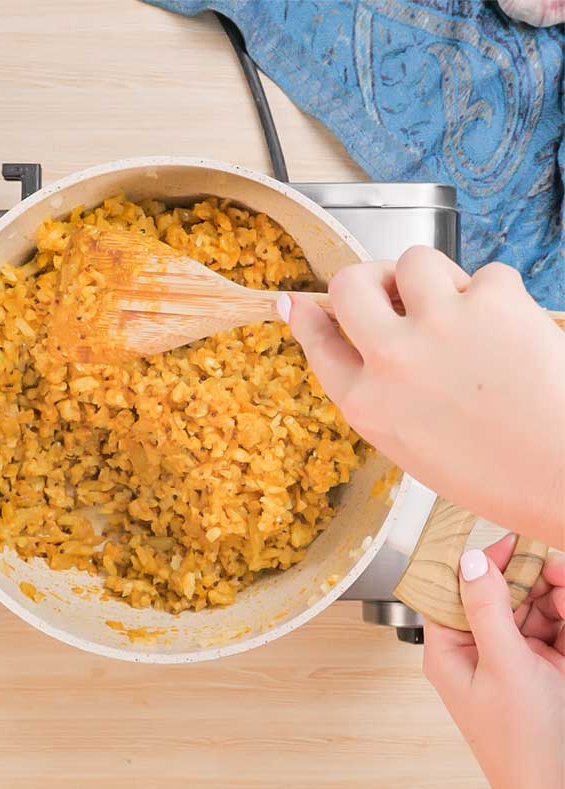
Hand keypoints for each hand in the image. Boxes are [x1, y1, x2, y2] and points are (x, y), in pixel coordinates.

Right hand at [279, 246, 564, 547]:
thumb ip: (375, 390)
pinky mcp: (491, 301)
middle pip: (350, 283)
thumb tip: (352, 340)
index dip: (309, 316)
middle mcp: (391, 360)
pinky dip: (495, 296)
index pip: (318, 341)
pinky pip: (484, 274)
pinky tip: (509, 331)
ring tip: (461, 310)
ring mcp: (438, 326)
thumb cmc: (492, 470)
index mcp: (366, 403)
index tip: (301, 300)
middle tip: (390, 289)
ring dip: (434, 278)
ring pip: (415, 259)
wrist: (563, 476)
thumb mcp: (407, 440)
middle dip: (366, 278)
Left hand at [424, 535, 564, 788]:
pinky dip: (564, 613)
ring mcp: (512, 659)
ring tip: (564, 579)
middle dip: (526, 576)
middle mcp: (477, 650)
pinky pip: (552, 628)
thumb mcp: (503, 666)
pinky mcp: (543, 668)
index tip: (508, 541)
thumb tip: (471, 561)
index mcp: (449, 650)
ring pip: (529, 608)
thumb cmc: (524, 742)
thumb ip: (487, 610)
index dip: (479, 564)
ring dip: (549, 591)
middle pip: (497, 595)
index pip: (455, 591)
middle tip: (552, 562)